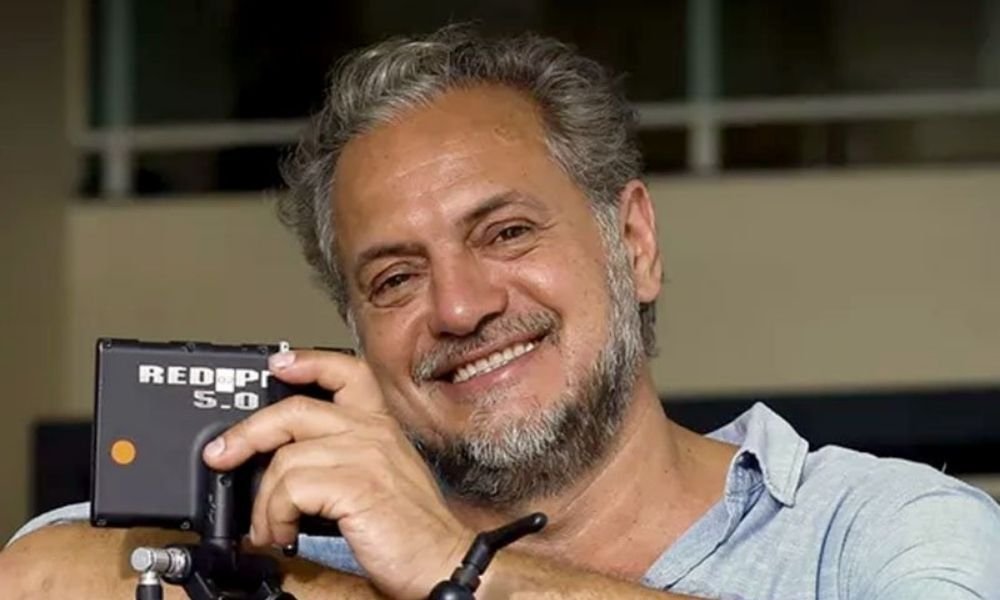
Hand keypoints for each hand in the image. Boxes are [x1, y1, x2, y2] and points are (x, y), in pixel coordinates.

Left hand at [202, 349, 472, 599]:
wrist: (440, 561)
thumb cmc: (411, 530)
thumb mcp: (380, 479)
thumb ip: (342, 459)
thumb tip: (283, 465)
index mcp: (381, 426)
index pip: (346, 372)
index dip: (308, 362)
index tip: (277, 365)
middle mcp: (374, 432)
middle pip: (295, 409)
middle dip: (247, 433)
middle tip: (222, 456)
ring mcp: (366, 454)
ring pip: (285, 456)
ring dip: (263, 500)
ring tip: (267, 526)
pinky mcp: (356, 484)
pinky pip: (291, 487)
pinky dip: (274, 515)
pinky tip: (282, 533)